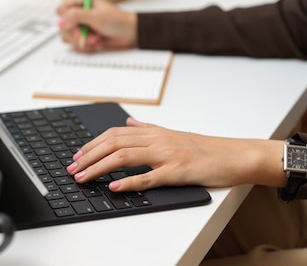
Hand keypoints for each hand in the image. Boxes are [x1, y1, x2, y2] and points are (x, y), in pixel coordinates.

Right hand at [56, 0, 137, 51]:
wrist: (129, 33)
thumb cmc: (117, 20)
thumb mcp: (96, 16)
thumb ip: (76, 17)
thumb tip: (60, 22)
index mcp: (79, 2)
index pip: (61, 10)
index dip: (67, 20)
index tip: (77, 25)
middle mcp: (77, 14)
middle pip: (62, 27)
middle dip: (77, 34)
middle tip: (90, 35)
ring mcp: (80, 26)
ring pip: (67, 38)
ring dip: (83, 42)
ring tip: (97, 38)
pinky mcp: (83, 38)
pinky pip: (75, 46)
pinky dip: (87, 47)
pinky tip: (97, 43)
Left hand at [66, 117, 286, 191]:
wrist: (234, 155)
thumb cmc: (204, 148)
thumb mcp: (173, 133)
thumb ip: (148, 127)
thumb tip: (129, 120)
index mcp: (154, 131)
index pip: (114, 133)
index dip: (92, 144)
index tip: (77, 155)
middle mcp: (157, 139)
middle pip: (114, 143)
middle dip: (88, 156)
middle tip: (72, 169)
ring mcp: (167, 154)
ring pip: (125, 156)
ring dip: (99, 167)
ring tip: (83, 178)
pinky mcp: (177, 172)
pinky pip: (148, 177)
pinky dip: (128, 181)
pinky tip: (114, 186)